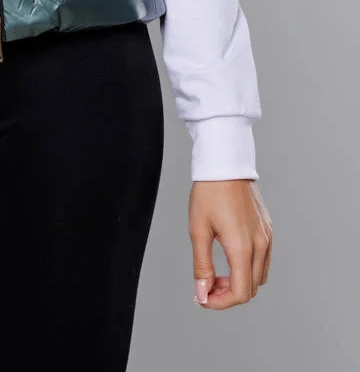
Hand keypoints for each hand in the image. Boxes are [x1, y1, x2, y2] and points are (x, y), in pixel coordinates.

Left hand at [189, 179, 271, 308]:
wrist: (225, 163)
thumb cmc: (209, 192)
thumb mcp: (198, 229)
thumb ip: (202, 265)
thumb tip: (202, 293)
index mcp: (243, 247)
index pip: (240, 293)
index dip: (220, 303)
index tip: (202, 298)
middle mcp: (261, 245)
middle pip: (251, 288)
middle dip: (227, 294)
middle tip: (206, 286)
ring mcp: (267, 237)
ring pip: (259, 276)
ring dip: (239, 282)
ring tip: (216, 273)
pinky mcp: (267, 229)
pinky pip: (263, 260)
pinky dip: (248, 268)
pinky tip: (229, 258)